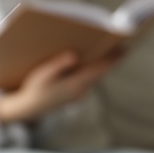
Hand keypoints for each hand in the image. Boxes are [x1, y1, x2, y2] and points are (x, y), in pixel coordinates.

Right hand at [0, 47, 124, 123]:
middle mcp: (81, 90)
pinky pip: (90, 79)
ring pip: (96, 75)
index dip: (112, 58)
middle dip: (111, 58)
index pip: (99, 69)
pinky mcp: (77, 93)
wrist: (29, 109)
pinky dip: (94, 69)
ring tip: (112, 46)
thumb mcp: (42, 75)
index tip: (125, 47)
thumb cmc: (34, 89)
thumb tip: (74, 54)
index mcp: (74, 85)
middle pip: (101, 71)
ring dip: (103, 63)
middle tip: (123, 43)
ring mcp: (80, 93)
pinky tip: (95, 58)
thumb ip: (58, 65)